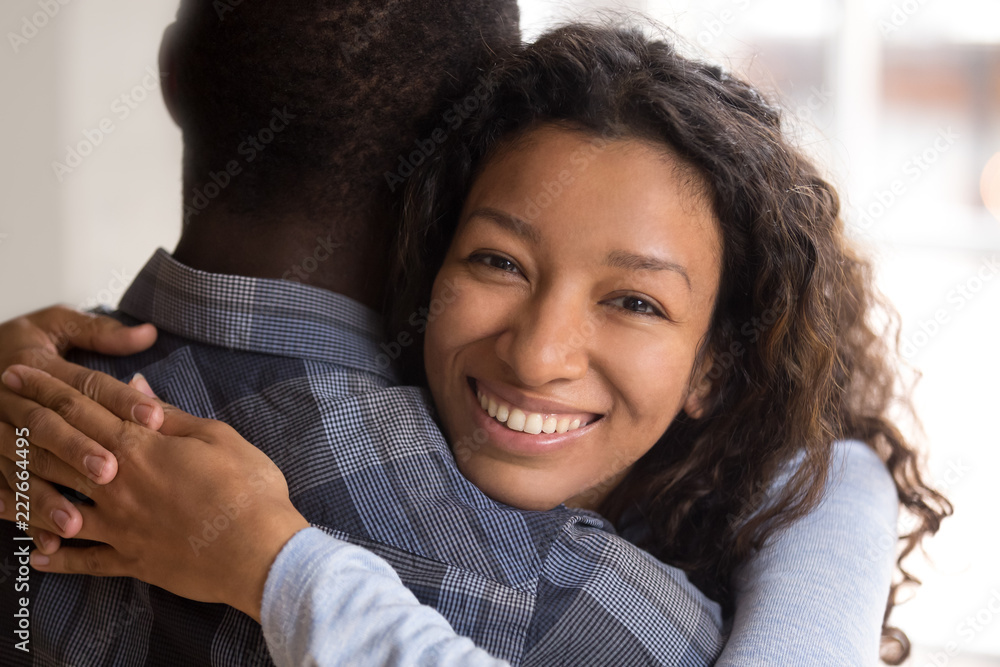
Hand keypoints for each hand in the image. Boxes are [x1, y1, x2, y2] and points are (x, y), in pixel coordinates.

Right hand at [0, 306, 160, 547]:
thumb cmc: (19, 345)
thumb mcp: (54, 326)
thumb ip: (100, 333)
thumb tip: (147, 332)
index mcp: (38, 367)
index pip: (84, 385)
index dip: (120, 400)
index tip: (155, 417)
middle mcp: (13, 403)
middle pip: (47, 428)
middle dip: (77, 451)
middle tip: (110, 471)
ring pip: (20, 467)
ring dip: (46, 496)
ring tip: (76, 521)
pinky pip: (2, 492)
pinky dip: (24, 517)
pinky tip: (50, 543)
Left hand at [0, 365, 309, 620]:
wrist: (258, 552)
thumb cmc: (248, 489)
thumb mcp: (216, 437)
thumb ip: (169, 416)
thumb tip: (136, 389)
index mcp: (140, 447)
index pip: (82, 409)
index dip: (46, 388)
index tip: (17, 373)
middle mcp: (117, 484)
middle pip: (56, 449)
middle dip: (22, 423)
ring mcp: (118, 526)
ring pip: (55, 504)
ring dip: (22, 489)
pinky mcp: (129, 560)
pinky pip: (82, 560)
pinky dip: (57, 557)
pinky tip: (36, 552)